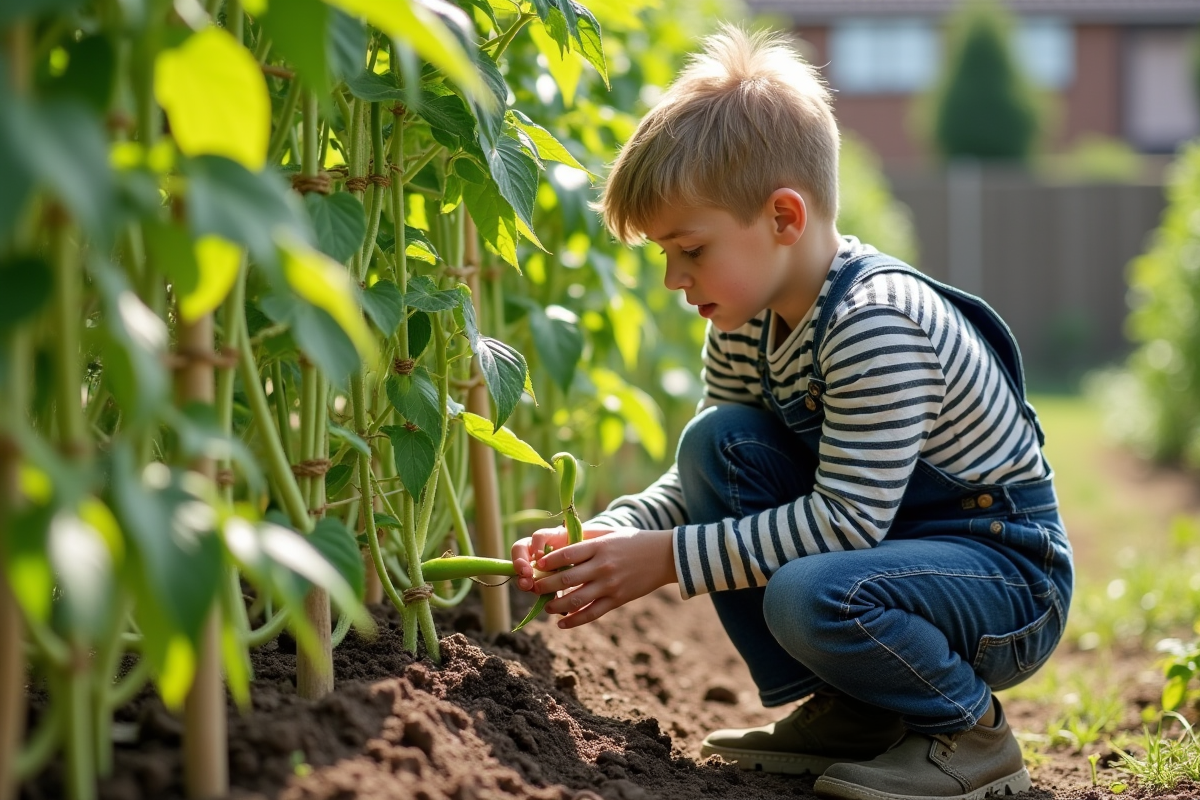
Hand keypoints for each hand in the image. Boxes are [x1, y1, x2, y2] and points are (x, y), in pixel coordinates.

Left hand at [519, 527, 677, 628]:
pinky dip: (575, 620)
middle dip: (546, 585)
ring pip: (576, 599)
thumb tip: (556, 543)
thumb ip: (585, 538)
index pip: (566, 554)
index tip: (536, 565)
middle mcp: (603, 566)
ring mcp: (610, 584)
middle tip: (533, 588)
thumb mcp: (609, 533)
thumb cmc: (632, 541)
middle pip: (566, 578)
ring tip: (547, 607)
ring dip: (557, 605)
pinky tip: (562, 624)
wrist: (664, 556)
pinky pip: (592, 613)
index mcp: (599, 546)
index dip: (548, 561)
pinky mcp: (618, 599)